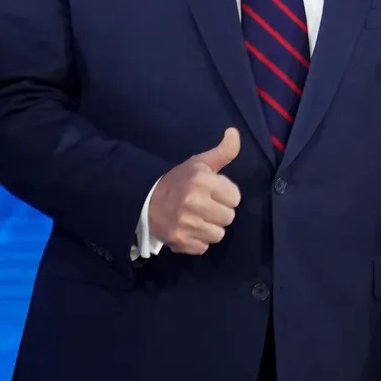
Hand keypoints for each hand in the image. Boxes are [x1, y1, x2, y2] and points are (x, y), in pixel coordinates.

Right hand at [146, 128, 241, 253]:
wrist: (144, 200)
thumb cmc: (178, 180)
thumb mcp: (199, 163)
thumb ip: (223, 151)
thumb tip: (234, 132)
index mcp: (201, 180)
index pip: (235, 198)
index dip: (225, 195)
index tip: (214, 192)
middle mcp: (194, 202)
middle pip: (229, 217)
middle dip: (219, 212)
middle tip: (205, 206)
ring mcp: (186, 224)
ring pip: (218, 234)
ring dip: (210, 228)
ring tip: (198, 218)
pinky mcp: (180, 241)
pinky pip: (204, 247)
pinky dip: (198, 240)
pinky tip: (189, 229)